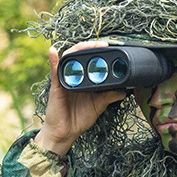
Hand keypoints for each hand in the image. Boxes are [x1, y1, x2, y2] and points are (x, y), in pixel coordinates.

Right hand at [34, 41, 126, 155]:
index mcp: (84, 79)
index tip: (111, 48)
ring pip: (68, 59)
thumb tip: (124, 91)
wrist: (65, 133)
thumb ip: (109, 96)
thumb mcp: (98, 106)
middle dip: (91, 47)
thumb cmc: (79, 118)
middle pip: (79, 55)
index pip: (90, 60)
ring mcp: (64, 80)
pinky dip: (53, 60)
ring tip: (89, 45)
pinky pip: (54, 71)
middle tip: (104, 44)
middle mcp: (73, 76)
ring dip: (78, 49)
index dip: (99, 52)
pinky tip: (53, 51)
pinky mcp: (56, 86)